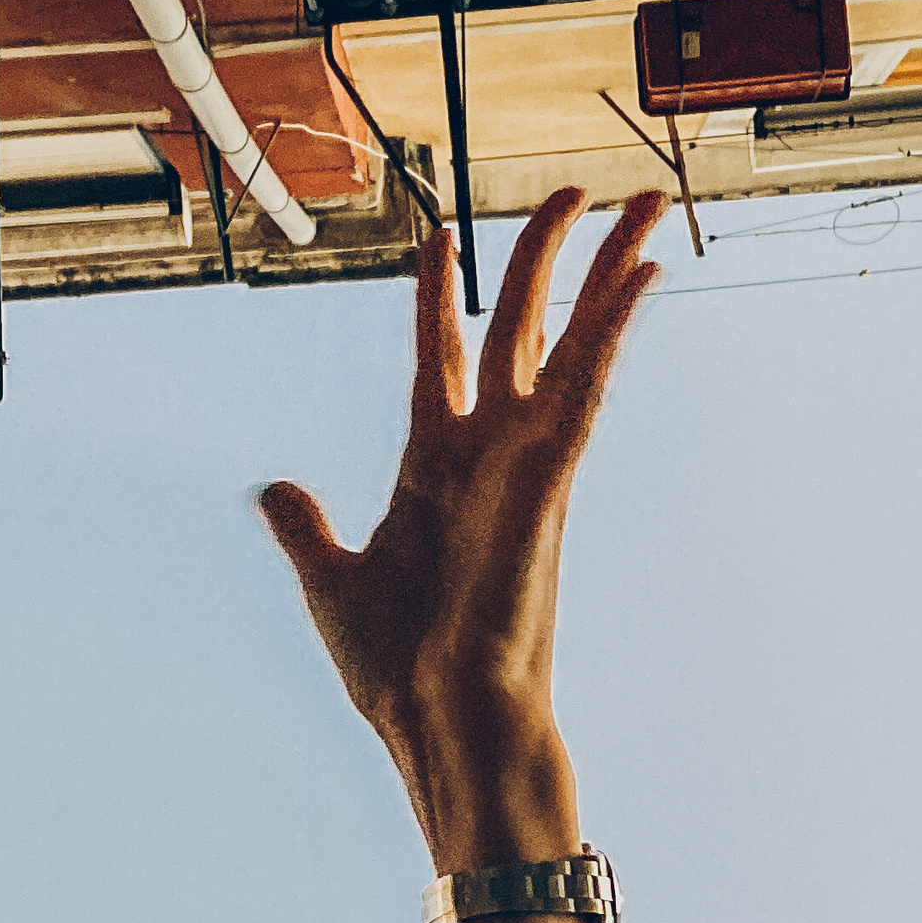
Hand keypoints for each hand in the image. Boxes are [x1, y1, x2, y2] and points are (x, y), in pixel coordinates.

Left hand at [261, 188, 666, 922]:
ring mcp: (527, 463)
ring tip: (643, 205)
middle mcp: (489, 455)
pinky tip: (646, 275)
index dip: (439, 296)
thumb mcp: (331, 581)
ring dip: (605, 269)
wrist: (443, 731)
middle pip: (521, 329)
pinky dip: (615, 327)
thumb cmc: (400, 676)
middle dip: (545, 258)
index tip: (438, 238)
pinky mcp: (553, 480)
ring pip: (571, 341)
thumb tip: (275, 490)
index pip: (440, 356)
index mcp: (435, 469)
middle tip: (573, 191)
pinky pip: (590, 385)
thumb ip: (305, 527)